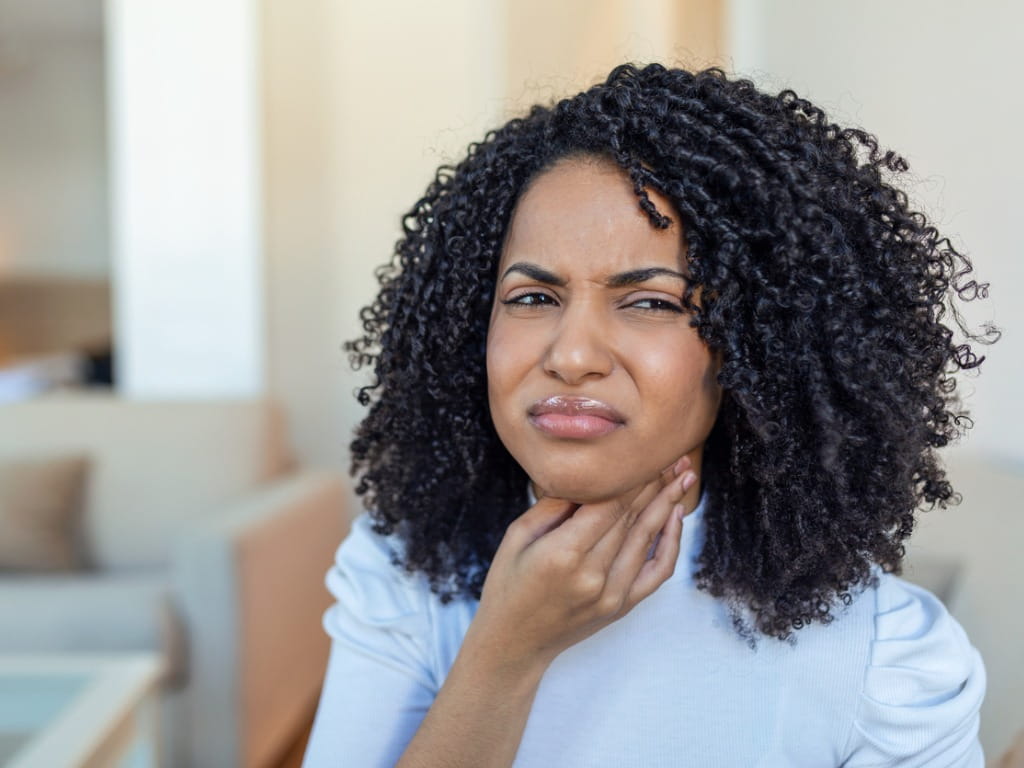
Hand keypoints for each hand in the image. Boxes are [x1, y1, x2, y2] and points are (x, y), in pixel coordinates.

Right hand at [465, 455, 697, 674]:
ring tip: (684, 475)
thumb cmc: (507, 584)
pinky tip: (675, 516)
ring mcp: (612, 594)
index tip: (645, 452)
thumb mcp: (517, 536)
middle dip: (654, 483)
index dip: (630, 477)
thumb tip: (587, 475)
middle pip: (631, 517)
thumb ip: (553, 505)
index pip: (609, 504)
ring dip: (668, 503)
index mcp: (563, 553)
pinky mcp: (622, 606)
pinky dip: (671, 542)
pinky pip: (658, 571)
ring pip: (649, 537)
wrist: (513, 643)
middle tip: (673, 455)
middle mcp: (593, 574)